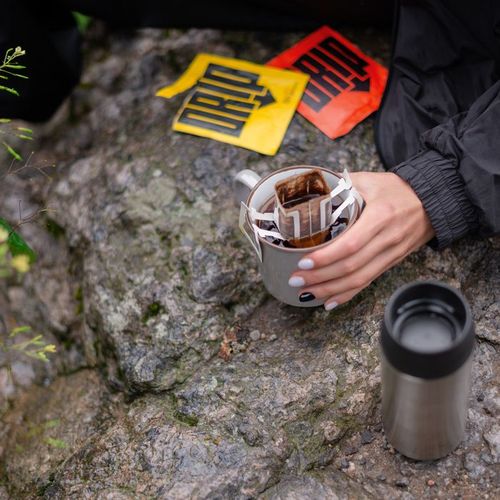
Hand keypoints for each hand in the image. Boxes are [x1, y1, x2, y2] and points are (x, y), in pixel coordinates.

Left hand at [288, 172, 434, 309]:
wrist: (432, 200)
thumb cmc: (397, 188)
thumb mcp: (370, 180)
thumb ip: (341, 184)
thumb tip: (310, 189)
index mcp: (380, 217)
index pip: (351, 244)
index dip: (326, 257)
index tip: (303, 261)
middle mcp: (387, 240)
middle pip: (351, 267)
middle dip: (320, 277)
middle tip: (295, 280)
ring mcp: (391, 254)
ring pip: (359, 280)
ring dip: (330, 289)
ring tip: (305, 292)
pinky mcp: (391, 263)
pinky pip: (368, 283)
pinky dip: (347, 295)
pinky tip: (329, 302)